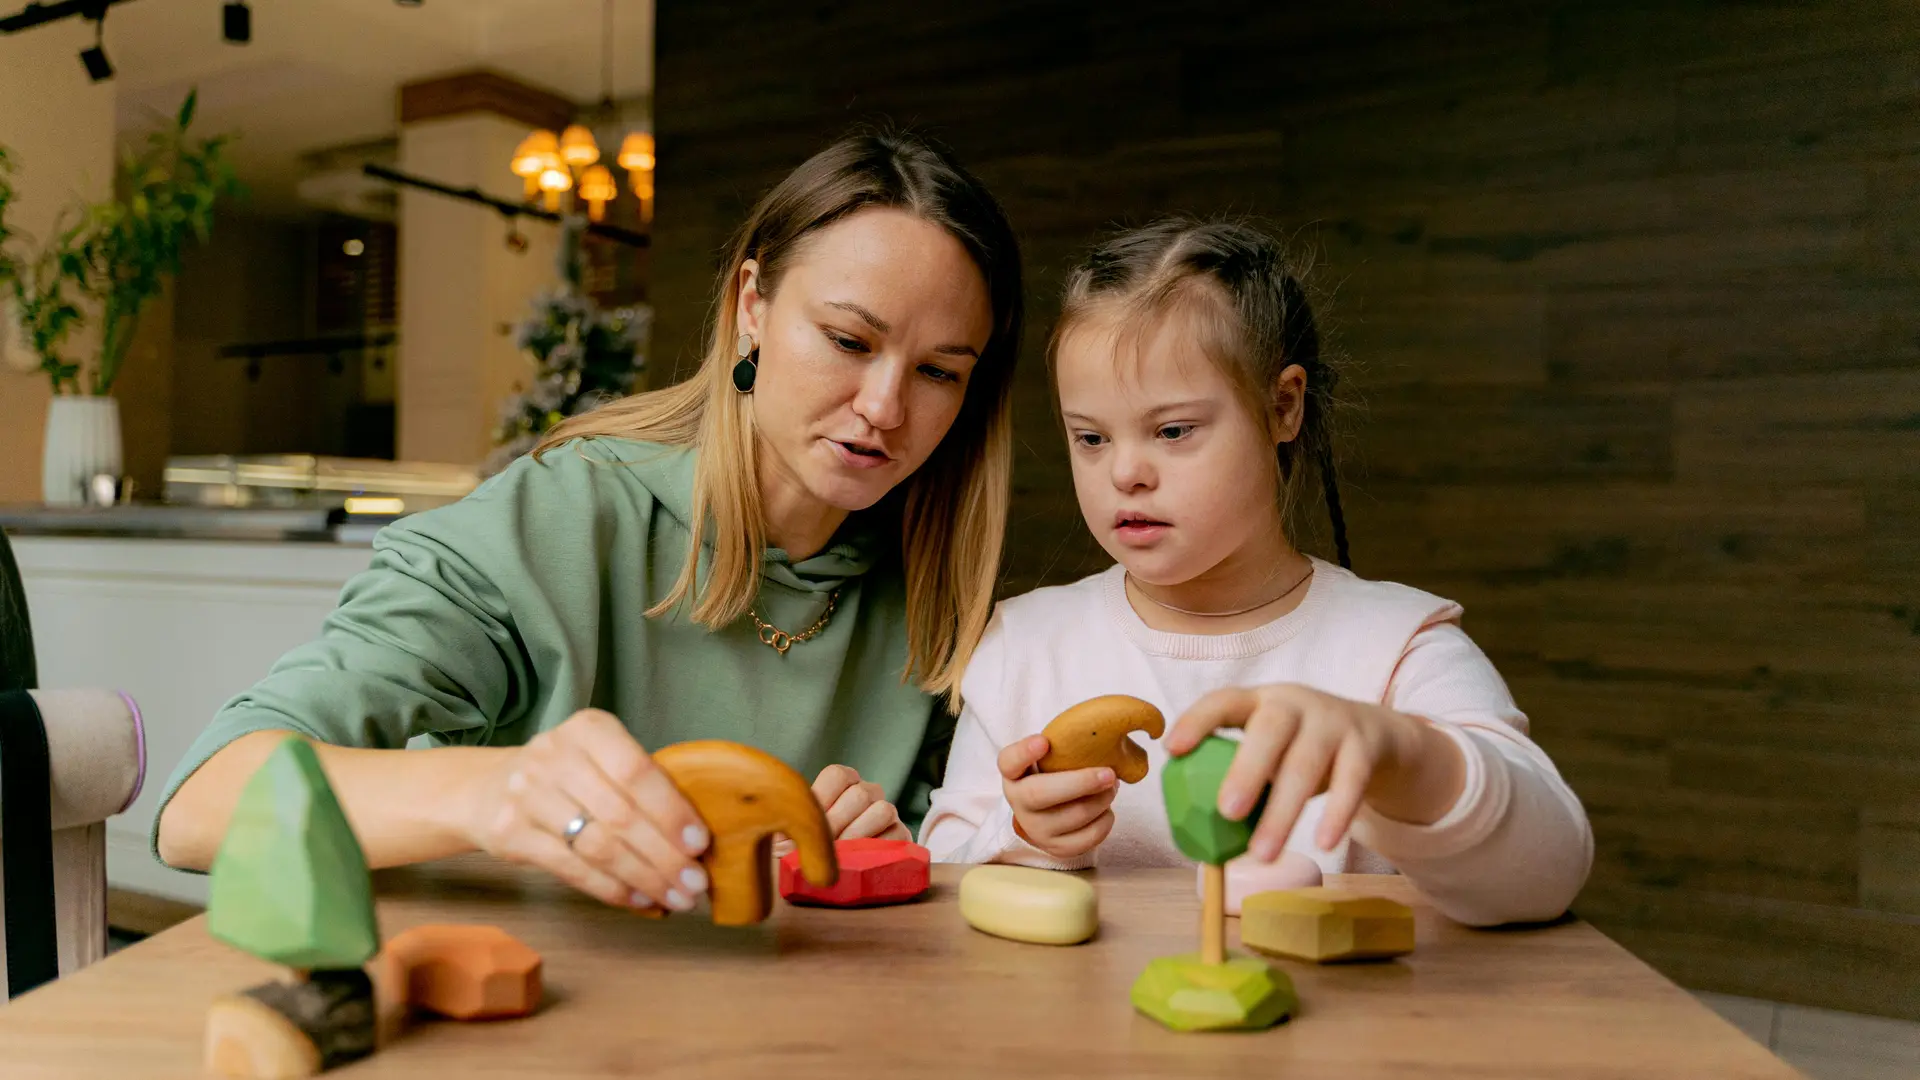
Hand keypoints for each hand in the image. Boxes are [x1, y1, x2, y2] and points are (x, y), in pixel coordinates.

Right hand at [462, 708, 711, 912]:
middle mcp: (555, 756)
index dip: (671, 811)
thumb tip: (695, 839)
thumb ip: (640, 785)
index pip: (637, 771)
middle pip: (621, 815)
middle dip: (665, 855)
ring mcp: (528, 795)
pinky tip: (638, 899)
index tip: (700, 844)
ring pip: (598, 846)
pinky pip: (572, 869)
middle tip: (695, 883)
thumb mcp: (598, 757)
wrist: (484, 788)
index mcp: (589, 729)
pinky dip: (611, 888)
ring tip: (675, 898)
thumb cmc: (565, 776)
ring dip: (643, 878)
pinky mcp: (511, 834)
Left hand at [772, 764, 909, 856]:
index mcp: (843, 784)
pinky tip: (859, 862)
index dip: (822, 797)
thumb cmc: (817, 848)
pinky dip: (878, 848)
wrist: (849, 871)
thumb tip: (777, 846)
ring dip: (858, 835)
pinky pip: (897, 834)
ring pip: (882, 810)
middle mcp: (868, 792)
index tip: (808, 823)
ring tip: (839, 857)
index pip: (838, 775)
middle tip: (820, 847)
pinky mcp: (901, 834)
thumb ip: (790, 833)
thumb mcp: (801, 836)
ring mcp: (887, 811)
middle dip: (836, 823)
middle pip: (858, 794)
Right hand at [998, 735, 1117, 859]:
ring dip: (1101, 800)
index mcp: (1014, 774)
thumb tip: (1105, 732)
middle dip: (1080, 783)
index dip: (1024, 752)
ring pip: (1074, 816)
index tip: (1043, 742)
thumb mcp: (1049, 758)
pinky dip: (1105, 820)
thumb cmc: (1053, 777)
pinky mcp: (1057, 848)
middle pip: (1040, 794)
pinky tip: (1106, 808)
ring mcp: (1036, 829)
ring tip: (1111, 786)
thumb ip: (1063, 745)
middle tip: (1109, 773)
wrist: (1048, 815)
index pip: (1009, 762)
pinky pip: (1088, 837)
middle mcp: (1018, 803)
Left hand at [1165, 685, 1465, 861]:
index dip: (1197, 721)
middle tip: (1226, 812)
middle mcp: (1295, 704)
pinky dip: (1336, 813)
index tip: (1173, 749)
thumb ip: (1238, 774)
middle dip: (1246, 769)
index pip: (1224, 701)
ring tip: (1263, 853)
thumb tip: (1195, 830)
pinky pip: (1351, 781)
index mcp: (1260, 701)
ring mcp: (1333, 721)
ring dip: (1283, 810)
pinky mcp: (1364, 746)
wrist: (1373, 735)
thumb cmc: (1299, 748)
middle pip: (1270, 728)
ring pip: (1307, 762)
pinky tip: (1323, 843)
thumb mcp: (1269, 749)